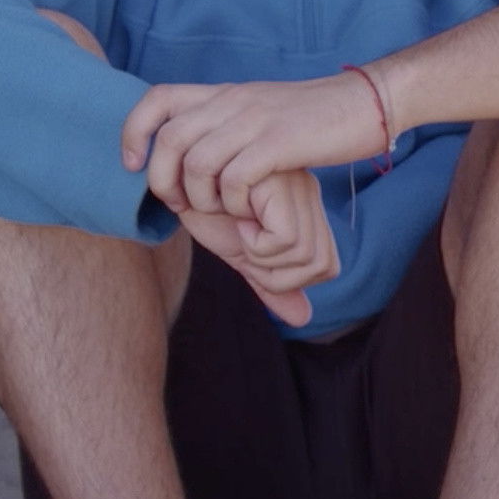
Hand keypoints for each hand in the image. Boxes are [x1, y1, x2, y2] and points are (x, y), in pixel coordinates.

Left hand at [121, 74, 384, 218]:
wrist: (365, 103)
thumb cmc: (313, 118)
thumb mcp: (259, 111)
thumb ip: (225, 124)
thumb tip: (190, 148)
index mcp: (223, 94)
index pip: (157, 99)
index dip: (134, 132)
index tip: (133, 165)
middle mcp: (232, 101)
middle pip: (169, 140)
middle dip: (162, 181)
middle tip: (178, 205)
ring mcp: (255, 121)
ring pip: (197, 164)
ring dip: (200, 199)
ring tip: (219, 211)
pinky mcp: (279, 143)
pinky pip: (235, 179)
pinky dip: (234, 204)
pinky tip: (249, 212)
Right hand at [170, 167, 338, 326]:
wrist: (172, 182)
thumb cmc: (208, 213)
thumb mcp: (242, 254)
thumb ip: (271, 285)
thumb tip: (303, 319)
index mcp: (306, 208)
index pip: (326, 267)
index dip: (288, 278)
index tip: (255, 251)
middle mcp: (308, 193)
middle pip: (318, 266)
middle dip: (272, 273)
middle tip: (243, 242)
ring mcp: (296, 183)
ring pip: (301, 254)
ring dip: (259, 254)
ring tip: (236, 226)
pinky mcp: (277, 180)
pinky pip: (284, 238)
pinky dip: (253, 241)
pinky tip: (233, 215)